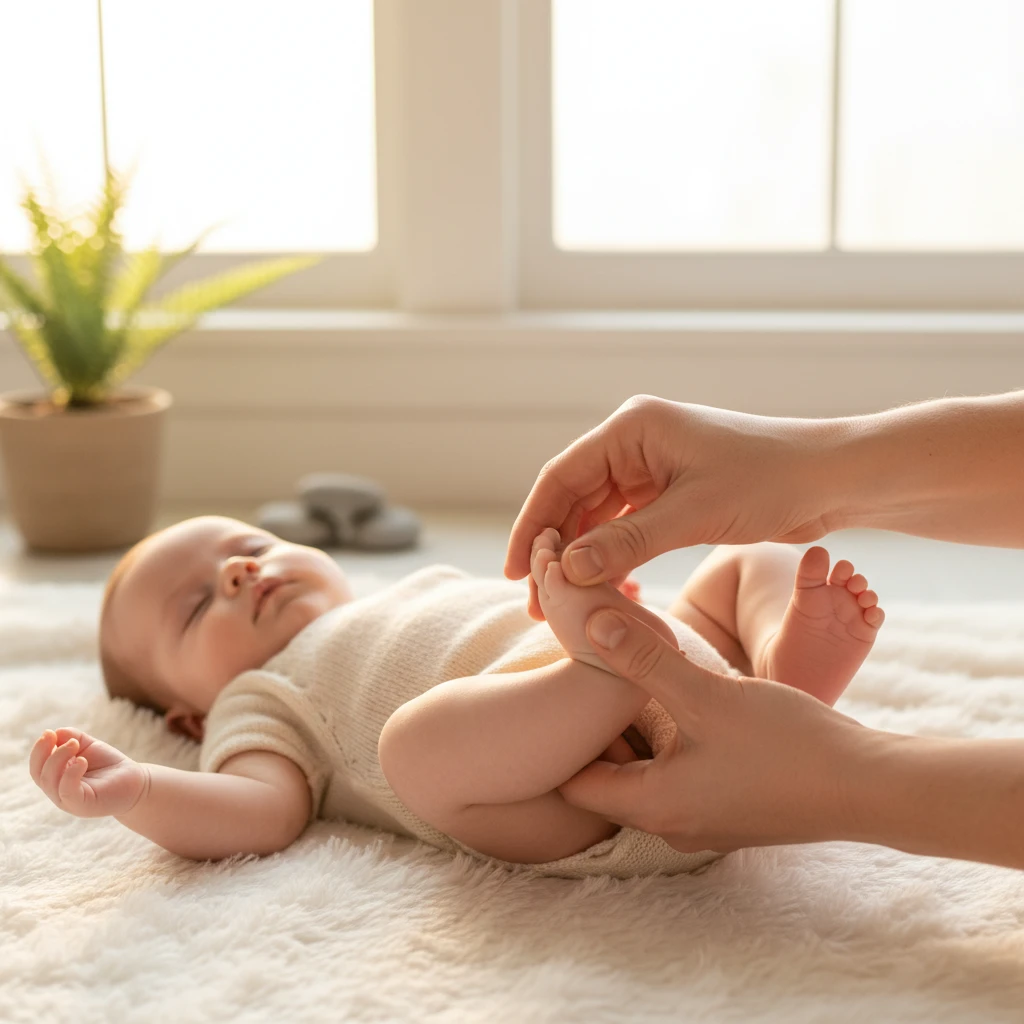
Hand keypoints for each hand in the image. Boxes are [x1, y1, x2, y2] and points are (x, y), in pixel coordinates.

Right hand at [29, 727, 148, 818]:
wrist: (135, 782)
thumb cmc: (108, 765)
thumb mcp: (88, 746)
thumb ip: (71, 737)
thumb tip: (54, 732)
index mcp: (57, 778)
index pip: (37, 766)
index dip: (39, 749)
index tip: (49, 732)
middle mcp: (59, 791)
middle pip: (38, 774)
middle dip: (43, 752)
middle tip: (56, 736)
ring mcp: (69, 800)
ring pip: (50, 782)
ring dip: (58, 758)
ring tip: (74, 744)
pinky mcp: (83, 805)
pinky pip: (67, 791)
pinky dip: (70, 774)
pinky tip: (82, 761)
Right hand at [506, 395, 841, 619]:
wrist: (832, 478)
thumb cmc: (770, 480)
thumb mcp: (695, 514)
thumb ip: (627, 540)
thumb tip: (567, 569)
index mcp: (633, 429)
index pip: (562, 477)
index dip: (533, 525)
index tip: (516, 571)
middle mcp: (636, 443)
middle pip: (574, 498)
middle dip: (555, 549)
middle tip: (537, 602)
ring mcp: (653, 467)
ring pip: (598, 516)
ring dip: (581, 557)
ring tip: (563, 604)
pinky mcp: (671, 492)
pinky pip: (625, 525)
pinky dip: (612, 555)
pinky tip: (603, 587)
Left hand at [556, 607, 868, 851]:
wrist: (869, 787)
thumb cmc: (785, 744)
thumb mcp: (705, 694)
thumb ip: (643, 659)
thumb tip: (589, 623)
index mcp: (652, 806)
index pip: (573, 784)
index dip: (561, 737)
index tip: (562, 692)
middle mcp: (670, 825)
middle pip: (607, 779)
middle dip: (598, 729)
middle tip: (590, 677)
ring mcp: (703, 823)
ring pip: (645, 776)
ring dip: (636, 734)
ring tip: (632, 681)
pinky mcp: (730, 812)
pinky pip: (679, 779)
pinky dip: (668, 745)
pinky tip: (681, 703)